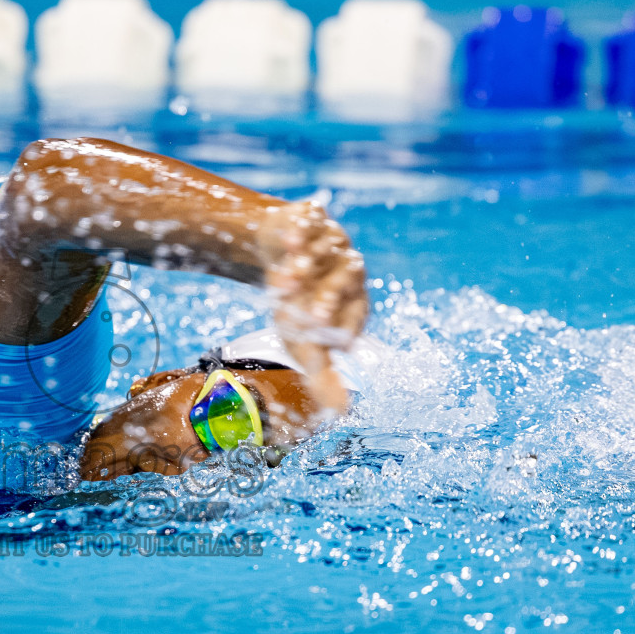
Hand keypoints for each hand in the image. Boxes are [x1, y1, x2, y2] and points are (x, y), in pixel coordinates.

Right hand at [261, 202, 368, 415]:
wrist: (280, 248)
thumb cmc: (298, 301)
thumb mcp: (304, 340)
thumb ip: (321, 375)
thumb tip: (341, 413)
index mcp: (354, 302)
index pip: (353, 318)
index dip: (342, 330)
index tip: (330, 344)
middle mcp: (349, 270)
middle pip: (345, 284)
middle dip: (328, 299)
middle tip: (314, 316)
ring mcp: (332, 242)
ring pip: (326, 255)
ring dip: (308, 267)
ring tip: (287, 280)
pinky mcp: (313, 219)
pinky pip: (311, 224)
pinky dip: (302, 233)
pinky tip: (291, 245)